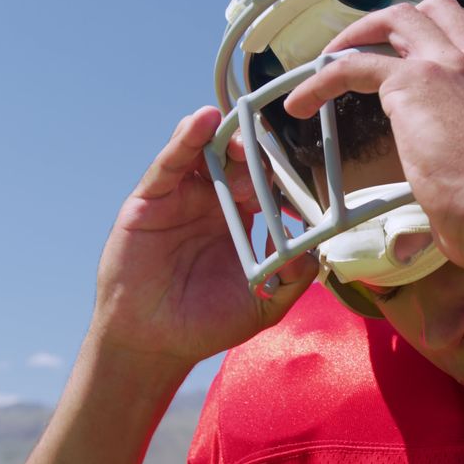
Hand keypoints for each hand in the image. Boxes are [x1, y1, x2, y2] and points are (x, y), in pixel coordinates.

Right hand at [92, 106, 315, 367]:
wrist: (152, 342)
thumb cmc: (205, 323)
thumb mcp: (262, 305)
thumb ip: (292, 281)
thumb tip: (312, 255)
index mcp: (239, 219)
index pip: (264, 184)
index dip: (281, 174)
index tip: (302, 168)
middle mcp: (211, 201)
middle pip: (237, 161)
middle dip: (256, 151)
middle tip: (272, 147)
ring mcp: (181, 197)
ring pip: (205, 152)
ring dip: (225, 137)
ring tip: (242, 133)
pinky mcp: (150, 198)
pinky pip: (170, 162)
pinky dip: (186, 138)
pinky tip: (202, 121)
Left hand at [284, 0, 463, 276]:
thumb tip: (439, 218)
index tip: (443, 42)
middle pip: (442, 8)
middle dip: (404, 21)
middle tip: (377, 46)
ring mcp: (448, 67)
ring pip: (398, 19)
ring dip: (360, 33)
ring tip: (332, 58)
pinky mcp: (413, 83)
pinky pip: (354, 64)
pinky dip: (321, 79)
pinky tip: (303, 102)